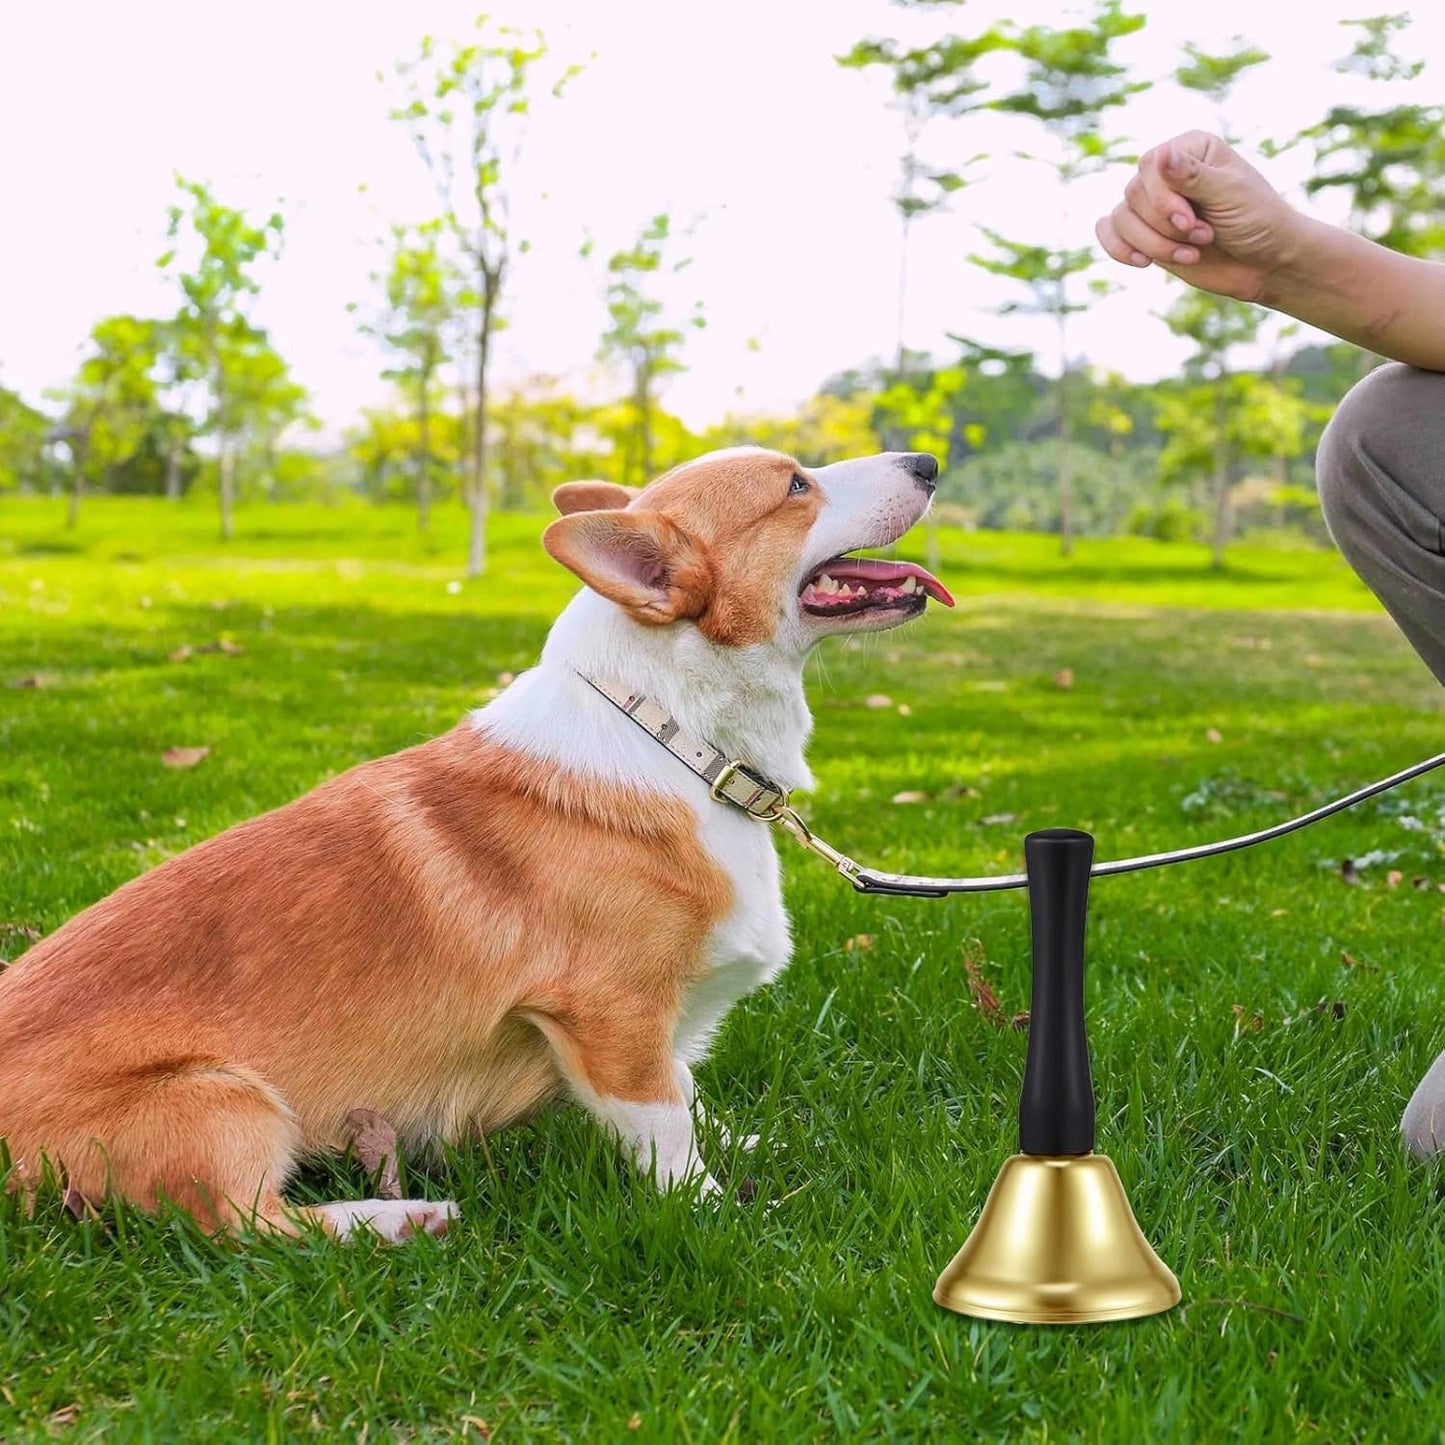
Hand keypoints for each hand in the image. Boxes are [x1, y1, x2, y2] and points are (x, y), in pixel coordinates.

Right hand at [1095, 131, 1302, 302]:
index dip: (1162, 199)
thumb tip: (1160, 154)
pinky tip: (1143, 262)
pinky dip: (1119, 249)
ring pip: (1121, 219)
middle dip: (1164, 226)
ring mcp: (1153, 203)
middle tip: (1203, 238)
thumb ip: (1193, 176)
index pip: (1150, 166)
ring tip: (1190, 254)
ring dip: (1153, 244)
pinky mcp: (1144, 232)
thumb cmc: (1257, 221)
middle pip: (1133, 195)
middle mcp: (1167, 172)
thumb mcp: (1229, 195)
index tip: (1190, 223)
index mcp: (1191, 149)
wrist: (1264, 263)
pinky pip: (1108, 232)